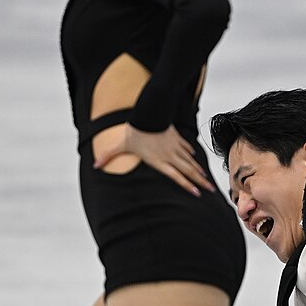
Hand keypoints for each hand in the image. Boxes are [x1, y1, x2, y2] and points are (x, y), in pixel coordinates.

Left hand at [94, 122, 214, 195]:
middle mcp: (170, 156)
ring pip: (190, 161)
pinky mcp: (176, 137)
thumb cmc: (135, 130)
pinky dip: (191, 154)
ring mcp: (175, 146)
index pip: (175, 176)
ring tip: (208, 179)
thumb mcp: (121, 144)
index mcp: (159, 161)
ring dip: (200, 170)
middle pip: (188, 171)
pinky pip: (186, 148)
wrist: (149, 112)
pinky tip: (194, 158)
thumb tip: (94, 165)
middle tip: (211, 190)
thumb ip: (108, 155)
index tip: (197, 193)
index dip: (186, 185)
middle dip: (200, 181)